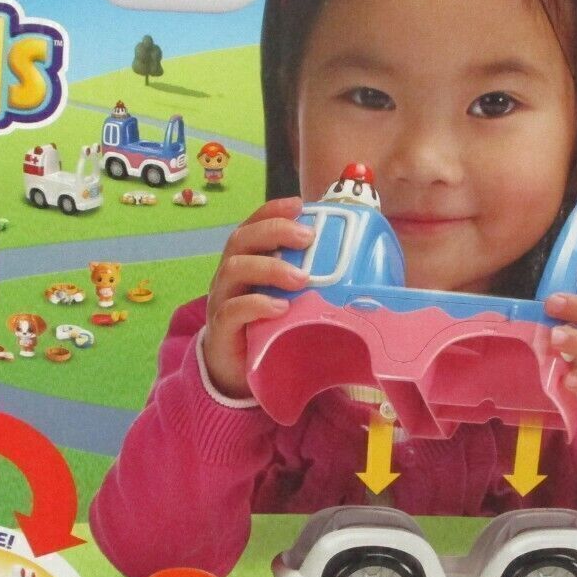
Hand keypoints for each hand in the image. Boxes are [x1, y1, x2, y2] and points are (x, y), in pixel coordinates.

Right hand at [201, 198, 311, 397]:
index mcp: (244, 262)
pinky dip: (257, 305)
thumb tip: (355, 272)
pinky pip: (232, 310)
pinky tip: (281, 307)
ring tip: (301, 278)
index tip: (299, 205)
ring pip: (234, 269)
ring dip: (270, 267)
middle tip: (308, 238)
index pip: (251, 226)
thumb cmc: (265, 327)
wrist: (234, 372)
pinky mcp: (221, 330)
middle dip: (274, 231)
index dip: (272, 211)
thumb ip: (304, 281)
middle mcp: (228, 276)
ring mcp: (221, 301)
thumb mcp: (285, 298)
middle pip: (240, 240)